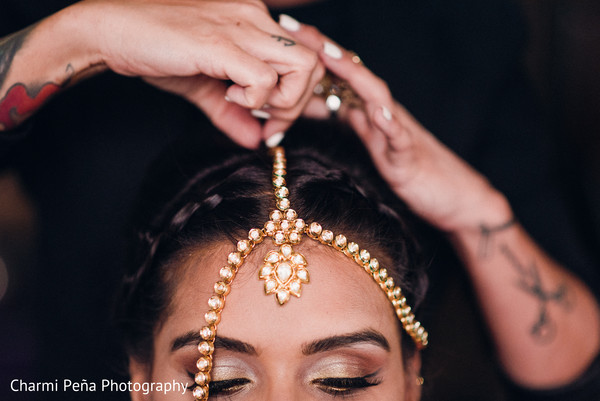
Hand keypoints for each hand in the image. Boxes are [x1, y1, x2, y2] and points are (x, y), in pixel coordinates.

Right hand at [72, 0, 322, 146]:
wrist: (110, 29)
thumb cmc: (155, 49)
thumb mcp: (203, 87)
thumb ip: (233, 113)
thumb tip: (254, 142)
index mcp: (254, 20)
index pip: (306, 55)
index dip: (302, 94)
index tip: (276, 121)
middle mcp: (255, 16)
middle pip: (314, 63)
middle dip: (300, 104)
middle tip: (269, 123)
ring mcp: (240, 26)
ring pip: (303, 67)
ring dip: (284, 101)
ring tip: (251, 107)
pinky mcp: (220, 43)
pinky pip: (265, 78)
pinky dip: (256, 98)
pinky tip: (230, 95)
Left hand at [280, 16, 511, 231]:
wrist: (451, 196)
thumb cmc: (407, 168)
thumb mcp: (368, 142)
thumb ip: (345, 120)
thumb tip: (310, 104)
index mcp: (368, 109)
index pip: (338, 74)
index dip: (312, 54)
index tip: (283, 32)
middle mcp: (382, 112)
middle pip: (352, 73)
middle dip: (324, 50)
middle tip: (294, 27)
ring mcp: (398, 130)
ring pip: (375, 95)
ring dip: (352, 73)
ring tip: (328, 55)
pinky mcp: (410, 155)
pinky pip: (400, 137)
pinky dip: (390, 123)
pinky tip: (379, 113)